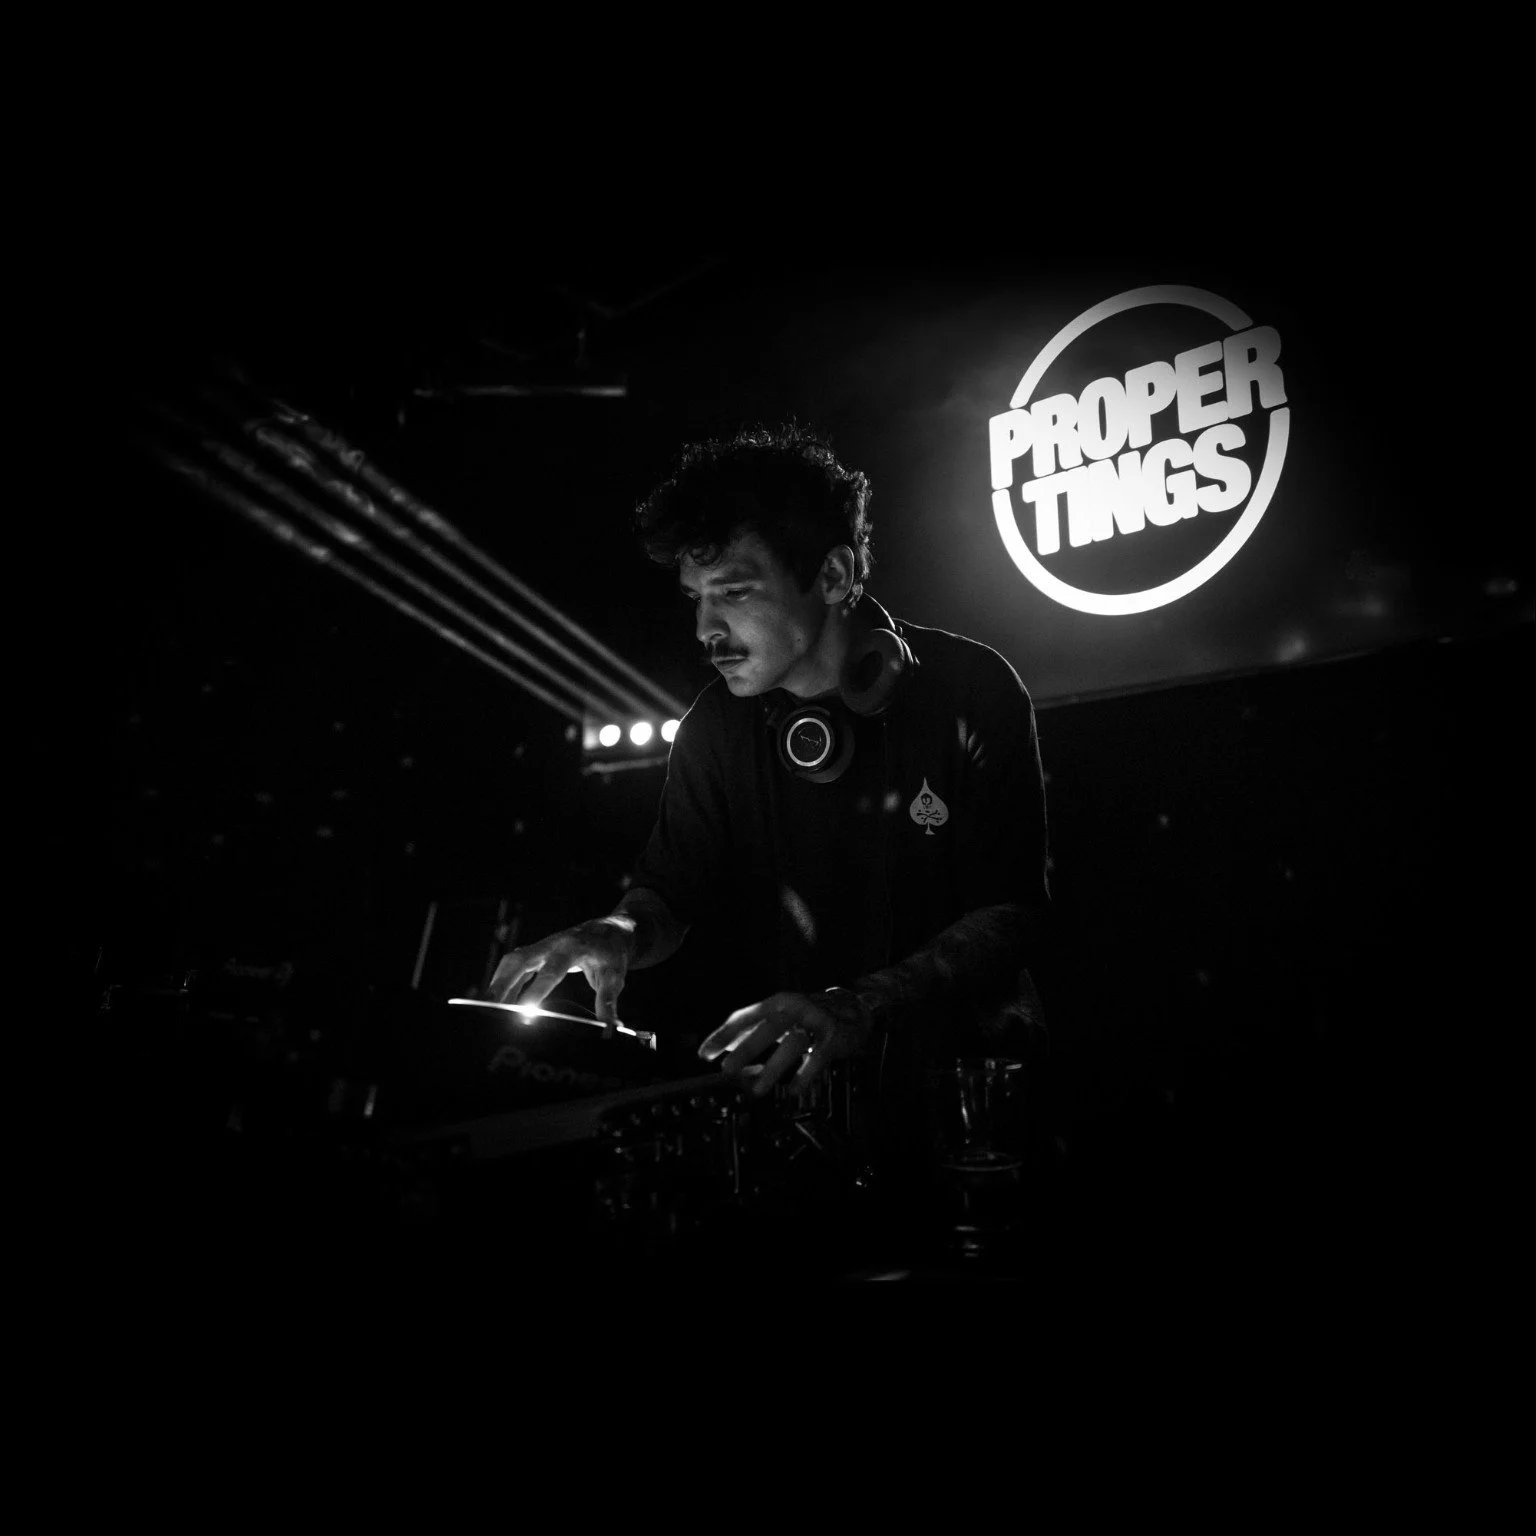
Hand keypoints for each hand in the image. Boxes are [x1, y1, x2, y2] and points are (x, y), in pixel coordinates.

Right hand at [487, 916, 636, 1034]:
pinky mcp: (538, 953)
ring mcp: (542, 947)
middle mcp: (552, 945)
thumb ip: (608, 1001)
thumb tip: (609, 1029)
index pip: (551, 971)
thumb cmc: (612, 954)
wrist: (610, 931)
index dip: (536, 991)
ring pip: (513, 962)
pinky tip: (500, 1004)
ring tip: (488, 1010)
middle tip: (488, 1007)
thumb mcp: (615, 976)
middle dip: (503, 983)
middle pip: (520, 960)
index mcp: (573, 948)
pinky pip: (515, 967)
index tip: (524, 1012)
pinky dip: (505, 983)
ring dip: (499, 984)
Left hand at [698, 990, 873, 1097]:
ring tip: (757, 1091)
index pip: (745, 1016)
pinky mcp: (833, 1038)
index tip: (705, 1054)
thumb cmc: (808, 1016)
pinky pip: (817, 1058)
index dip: (724, 1035)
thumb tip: (723, 1045)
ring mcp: (815, 1022)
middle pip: (767, 1028)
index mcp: (777, 1003)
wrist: (854, 1008)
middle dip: (746, 1049)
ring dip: (772, 1068)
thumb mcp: (779, 1018)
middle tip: (726, 1070)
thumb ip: (753, 1029)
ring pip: (792, 1044)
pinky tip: (793, 1091)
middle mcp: (795, 1008)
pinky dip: (804, 1075)